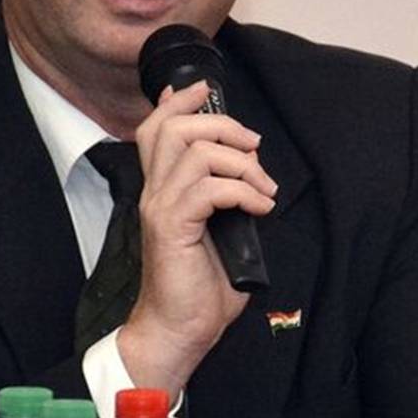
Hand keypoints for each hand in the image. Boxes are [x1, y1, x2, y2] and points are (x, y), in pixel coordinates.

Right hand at [117, 81, 277, 398]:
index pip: (155, 128)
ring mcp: (161, 208)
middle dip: (222, 124)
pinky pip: (210, 189)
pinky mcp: (173, 227)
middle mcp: (154, 192)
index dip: (178, 101)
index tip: (205, 88)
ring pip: (195, 151)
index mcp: (162, 189)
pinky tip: (258, 208)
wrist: (181, 328)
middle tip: (253, 147)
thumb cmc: (201, 286)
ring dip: (241, 162)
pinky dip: (244, 191)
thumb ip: (225, 193)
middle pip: (175, 128)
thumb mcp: (218, 228)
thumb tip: (251, 165)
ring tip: (262, 188)